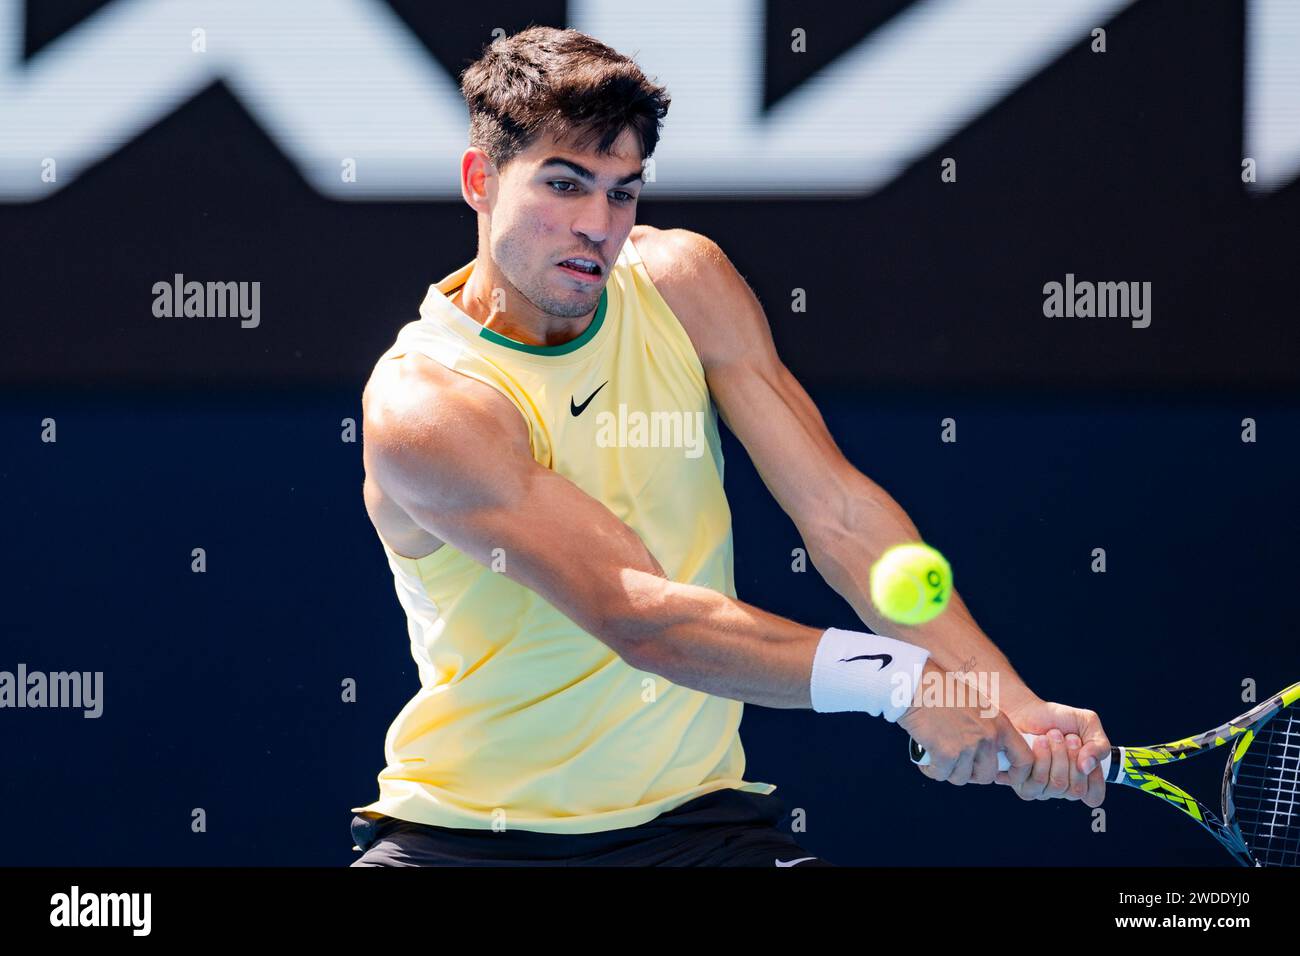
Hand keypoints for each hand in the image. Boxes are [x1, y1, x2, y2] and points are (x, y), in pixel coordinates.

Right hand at [898, 660, 1034, 785]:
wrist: (917, 683)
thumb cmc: (942, 690)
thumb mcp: (977, 705)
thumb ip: (988, 728)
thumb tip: (987, 755)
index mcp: (1000, 723)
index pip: (1024, 759)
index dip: (1015, 774)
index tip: (1001, 777)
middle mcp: (988, 736)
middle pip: (987, 776)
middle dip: (971, 774)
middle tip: (956, 763)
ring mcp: (968, 746)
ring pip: (962, 778)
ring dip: (948, 772)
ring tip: (938, 758)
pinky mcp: (946, 752)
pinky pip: (941, 775)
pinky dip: (931, 770)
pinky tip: (926, 759)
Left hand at [996, 697, 1108, 807]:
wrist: (1025, 709)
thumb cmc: (1055, 719)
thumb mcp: (1088, 724)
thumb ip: (1100, 745)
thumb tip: (1087, 767)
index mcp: (1080, 779)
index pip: (1094, 796)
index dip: (1094, 776)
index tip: (1086, 751)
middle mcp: (1062, 788)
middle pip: (1077, 790)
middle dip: (1073, 757)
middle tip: (1068, 737)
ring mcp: (1042, 789)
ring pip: (1058, 785)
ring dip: (1057, 754)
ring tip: (1051, 735)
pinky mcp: (1023, 784)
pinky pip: (1037, 781)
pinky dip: (1041, 757)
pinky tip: (1038, 742)